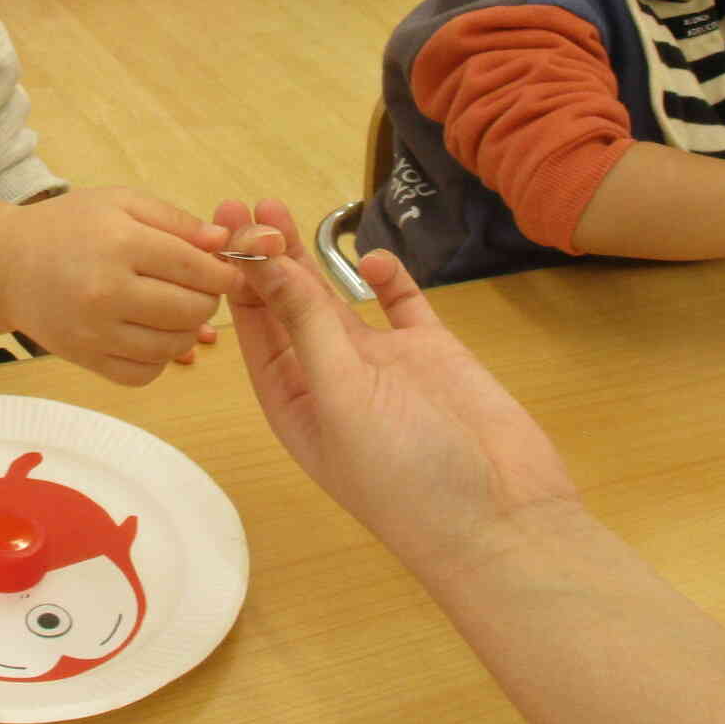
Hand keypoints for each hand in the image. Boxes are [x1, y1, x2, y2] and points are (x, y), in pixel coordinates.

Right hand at [5, 188, 238, 385]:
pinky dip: (160, 358)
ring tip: (177, 310)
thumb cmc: (68, 226)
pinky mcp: (86, 360)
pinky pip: (145, 373)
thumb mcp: (121, 203)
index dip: (223, 272)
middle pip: (190, 310)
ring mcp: (95, 332)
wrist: (6, 265)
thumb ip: (176, 221)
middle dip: (207, 300)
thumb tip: (223, 243)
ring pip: (173, 346)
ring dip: (188, 331)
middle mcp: (107, 291)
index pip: (194, 267)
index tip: (231, 273)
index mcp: (120, 244)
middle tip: (199, 289)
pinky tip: (151, 334)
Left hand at [216, 198, 579, 576]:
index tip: (220, 228)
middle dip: (264, 257)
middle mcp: (332, 380)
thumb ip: (306, 324)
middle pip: (287, 307)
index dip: (236, 278)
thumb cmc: (406, 477)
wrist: (504, 520)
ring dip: (308, 260)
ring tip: (277, 210)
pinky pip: (402, 304)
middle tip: (240, 203)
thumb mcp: (341, 396)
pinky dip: (386, 278)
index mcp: (294, 403)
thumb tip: (262, 261)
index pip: (254, 330)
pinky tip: (371, 257)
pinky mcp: (432, 353)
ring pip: (335, 300)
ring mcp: (383, 365)